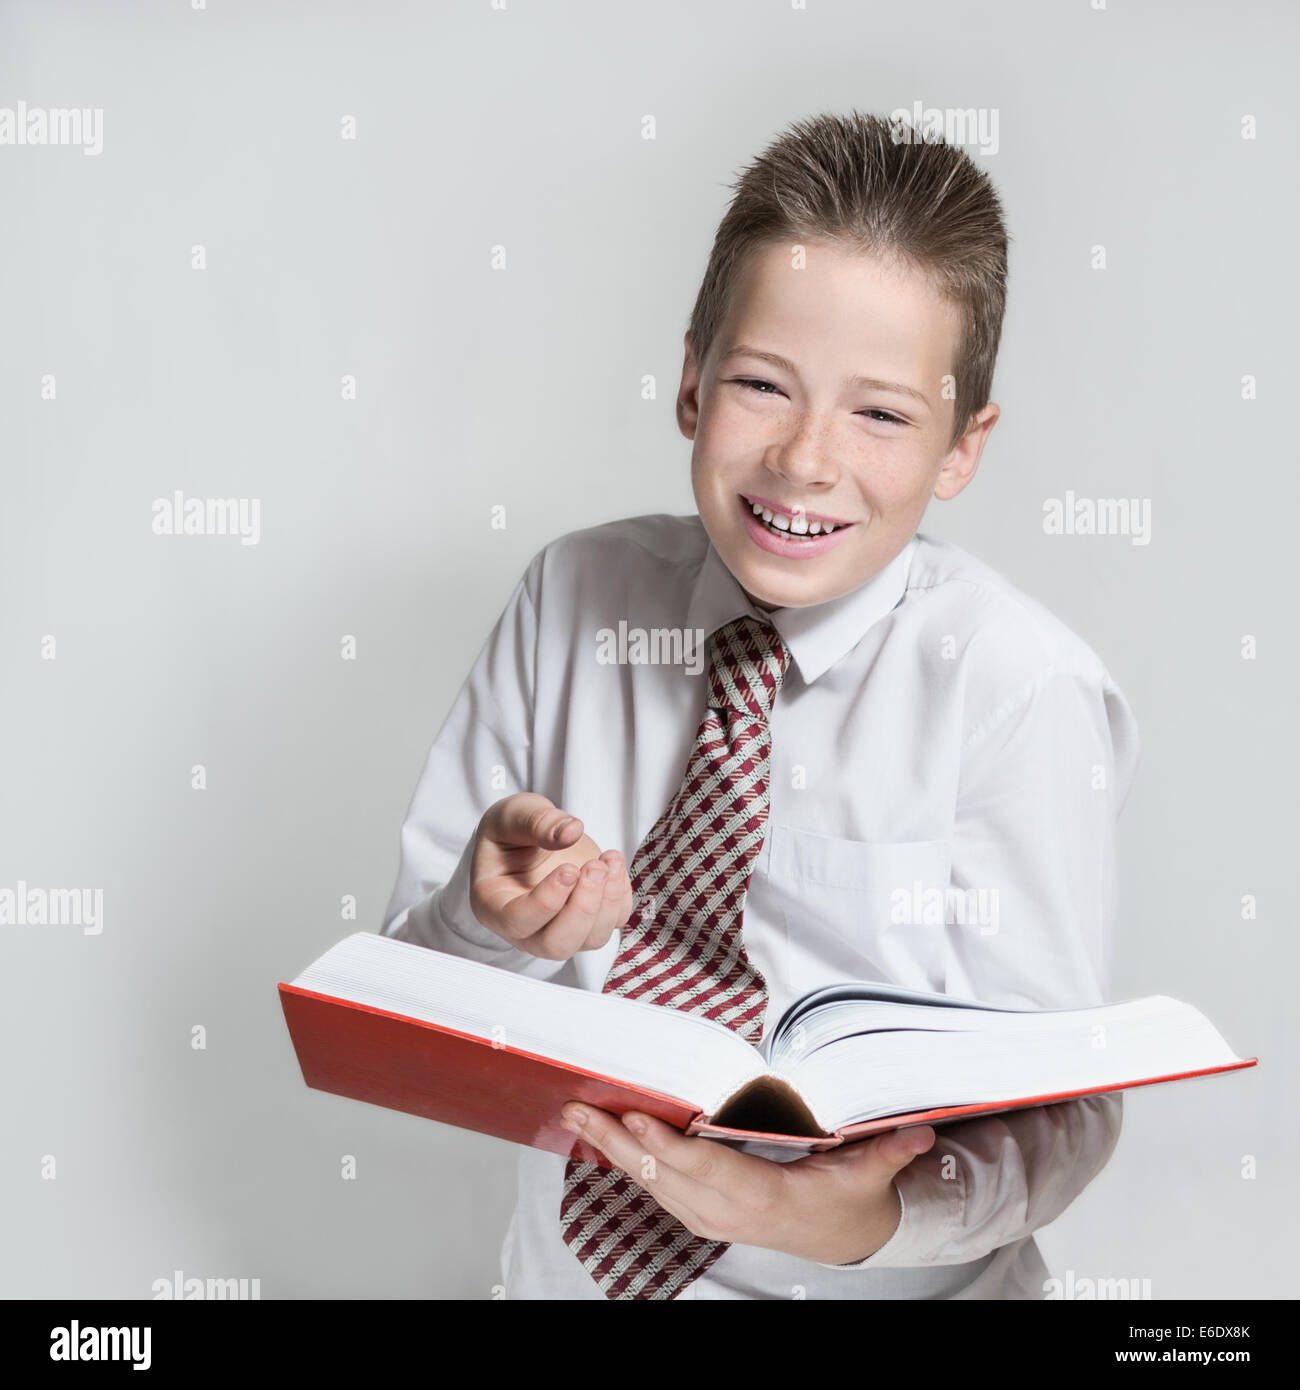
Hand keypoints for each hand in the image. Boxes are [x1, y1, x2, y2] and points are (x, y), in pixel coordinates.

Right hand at [469, 793, 634, 959]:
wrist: (530, 835)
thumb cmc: (512, 831)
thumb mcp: (513, 815)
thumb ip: (536, 821)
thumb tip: (571, 831)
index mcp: (495, 905)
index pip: (518, 922)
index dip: (547, 901)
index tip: (568, 869)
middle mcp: (527, 928)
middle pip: (557, 945)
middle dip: (583, 908)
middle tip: (594, 867)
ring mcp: (561, 928)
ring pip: (591, 939)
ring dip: (608, 901)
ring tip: (609, 859)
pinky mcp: (590, 919)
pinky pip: (614, 922)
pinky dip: (621, 895)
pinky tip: (613, 864)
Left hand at [560, 1101, 935, 1265]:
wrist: (838, 1237)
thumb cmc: (845, 1200)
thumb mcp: (868, 1176)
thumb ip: (887, 1152)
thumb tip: (919, 1132)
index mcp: (761, 1197)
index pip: (707, 1169)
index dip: (669, 1146)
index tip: (637, 1117)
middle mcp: (725, 1210)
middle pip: (663, 1173)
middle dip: (617, 1140)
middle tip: (576, 1107)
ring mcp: (707, 1214)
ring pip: (650, 1180)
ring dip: (609, 1147)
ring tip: (573, 1113)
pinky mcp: (698, 1210)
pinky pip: (654, 1184)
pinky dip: (624, 1159)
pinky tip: (600, 1135)